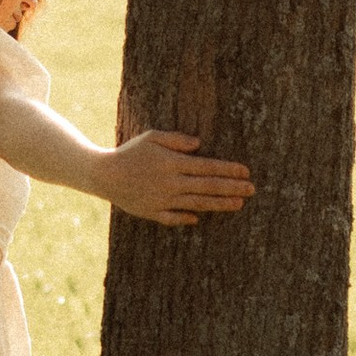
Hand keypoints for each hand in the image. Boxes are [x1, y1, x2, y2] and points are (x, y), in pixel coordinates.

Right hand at [102, 130, 256, 228]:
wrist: (103, 175)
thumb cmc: (130, 152)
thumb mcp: (152, 137)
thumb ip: (176, 140)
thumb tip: (199, 144)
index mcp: (173, 163)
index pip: (207, 167)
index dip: (228, 169)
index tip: (246, 171)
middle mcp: (171, 183)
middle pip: (208, 186)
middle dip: (232, 188)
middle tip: (252, 190)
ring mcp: (163, 200)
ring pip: (197, 203)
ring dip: (219, 204)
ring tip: (238, 204)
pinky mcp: (152, 212)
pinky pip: (174, 217)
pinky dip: (187, 218)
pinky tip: (200, 218)